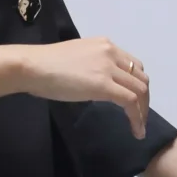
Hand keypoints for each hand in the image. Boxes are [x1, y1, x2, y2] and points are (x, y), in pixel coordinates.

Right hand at [15, 37, 149, 140]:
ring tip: (139, 127)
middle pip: (141, 78)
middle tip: (139, 118)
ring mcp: (108, 67)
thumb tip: (96, 82)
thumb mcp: (76, 59)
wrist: (32, 66)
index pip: (133, 65)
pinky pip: (130, 102)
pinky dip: (137, 118)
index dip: (137, 86)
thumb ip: (92, 67)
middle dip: (144, 100)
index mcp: (105, 45)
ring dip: (143, 111)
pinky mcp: (103, 84)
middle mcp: (111, 52)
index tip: (134, 103)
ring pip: (140, 90)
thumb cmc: (45, 66)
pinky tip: (135, 131)